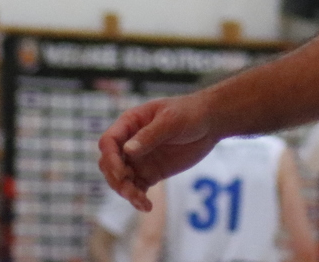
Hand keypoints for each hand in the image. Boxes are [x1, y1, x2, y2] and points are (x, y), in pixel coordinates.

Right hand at [98, 93, 219, 210]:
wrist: (210, 123)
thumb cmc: (189, 113)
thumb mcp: (171, 121)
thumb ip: (150, 135)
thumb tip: (127, 151)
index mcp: (130, 124)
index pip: (108, 142)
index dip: (110, 158)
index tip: (122, 172)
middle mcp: (130, 143)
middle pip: (109, 164)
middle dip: (116, 179)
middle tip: (131, 190)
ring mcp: (139, 160)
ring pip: (121, 180)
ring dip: (126, 192)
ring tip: (141, 201)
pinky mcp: (151, 173)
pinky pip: (137, 189)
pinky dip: (138, 199)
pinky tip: (147, 206)